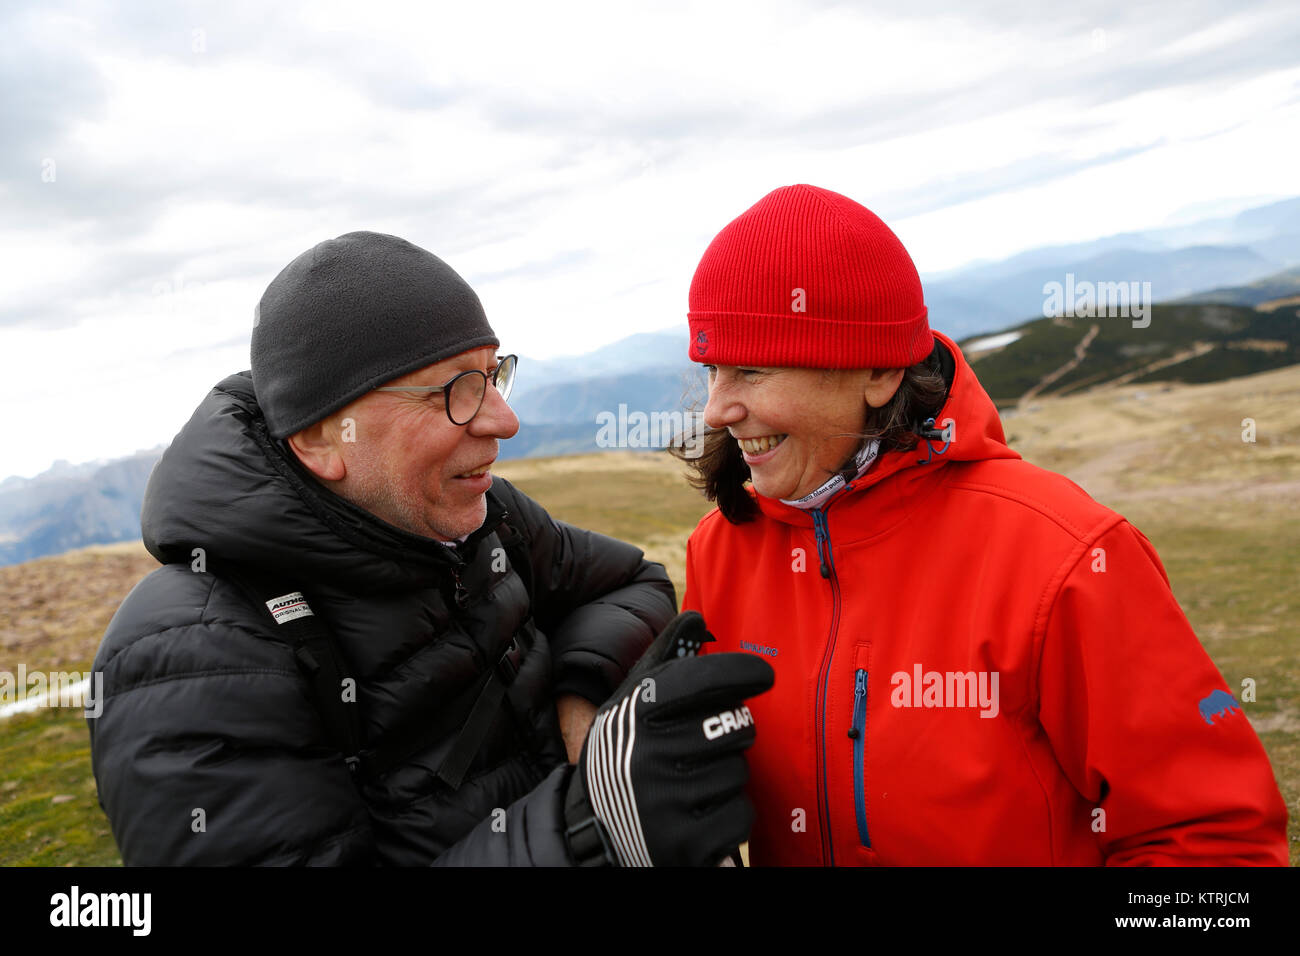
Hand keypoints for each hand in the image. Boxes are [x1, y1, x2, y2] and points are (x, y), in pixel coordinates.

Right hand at [562, 611, 774, 865]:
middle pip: (735, 726)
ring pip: (739, 773)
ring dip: (726, 777)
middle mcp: (647, 755)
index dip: (742, 672)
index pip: (704, 678)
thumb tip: (696, 617)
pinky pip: (741, 816)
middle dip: (731, 733)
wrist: (590, 832)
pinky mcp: (684, 844)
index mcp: (635, 714)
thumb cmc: (624, 755)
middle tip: (708, 743)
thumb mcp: (630, 706)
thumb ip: (665, 662)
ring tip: (693, 784)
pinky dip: (729, 818)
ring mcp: (665, 802)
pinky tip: (699, 815)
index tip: (764, 676)